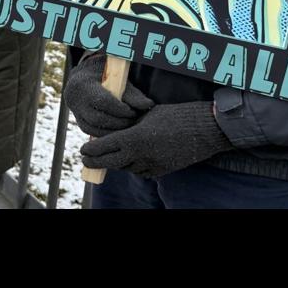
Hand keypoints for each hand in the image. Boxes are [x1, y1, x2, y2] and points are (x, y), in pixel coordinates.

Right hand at [64, 53, 153, 136]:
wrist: (86, 77)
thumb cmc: (106, 76)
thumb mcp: (118, 80)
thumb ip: (132, 94)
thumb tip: (149, 105)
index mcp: (84, 84)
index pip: (102, 102)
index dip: (119, 110)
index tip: (133, 112)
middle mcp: (75, 99)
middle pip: (97, 119)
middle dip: (118, 123)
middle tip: (133, 122)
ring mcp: (75, 112)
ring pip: (93, 129)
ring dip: (113, 131)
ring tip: (128, 127)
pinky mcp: (79, 121)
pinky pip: (91, 132)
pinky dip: (106, 134)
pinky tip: (119, 131)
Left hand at [80, 101, 232, 178]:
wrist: (205, 130)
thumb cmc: (177, 115)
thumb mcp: (148, 114)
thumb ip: (131, 125)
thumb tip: (116, 129)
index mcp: (135, 138)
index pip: (104, 147)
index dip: (91, 149)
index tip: (82, 149)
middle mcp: (140, 155)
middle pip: (110, 163)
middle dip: (96, 162)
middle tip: (86, 160)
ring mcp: (151, 166)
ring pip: (125, 168)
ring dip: (116, 163)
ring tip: (109, 156)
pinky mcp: (162, 171)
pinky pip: (141, 172)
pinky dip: (133, 166)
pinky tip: (131, 159)